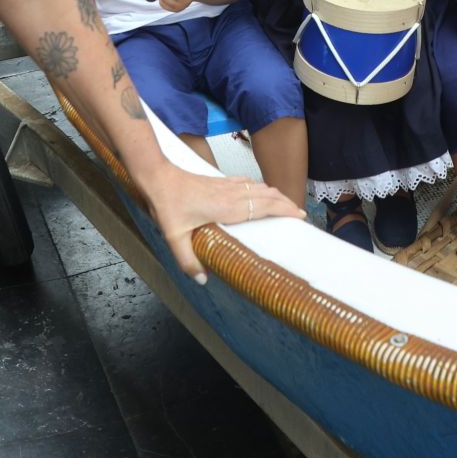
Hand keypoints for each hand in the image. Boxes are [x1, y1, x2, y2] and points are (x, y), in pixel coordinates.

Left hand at [144, 163, 302, 281]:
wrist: (157, 177)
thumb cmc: (167, 204)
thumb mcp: (174, 237)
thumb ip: (188, 260)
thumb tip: (202, 280)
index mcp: (227, 207)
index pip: (264, 206)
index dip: (284, 209)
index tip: (299, 215)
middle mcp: (232, 194)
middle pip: (268, 195)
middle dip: (286, 203)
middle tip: (299, 213)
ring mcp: (227, 185)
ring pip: (260, 187)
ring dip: (275, 195)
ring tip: (286, 204)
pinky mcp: (220, 181)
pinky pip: (248, 183)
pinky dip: (260, 187)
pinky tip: (259, 191)